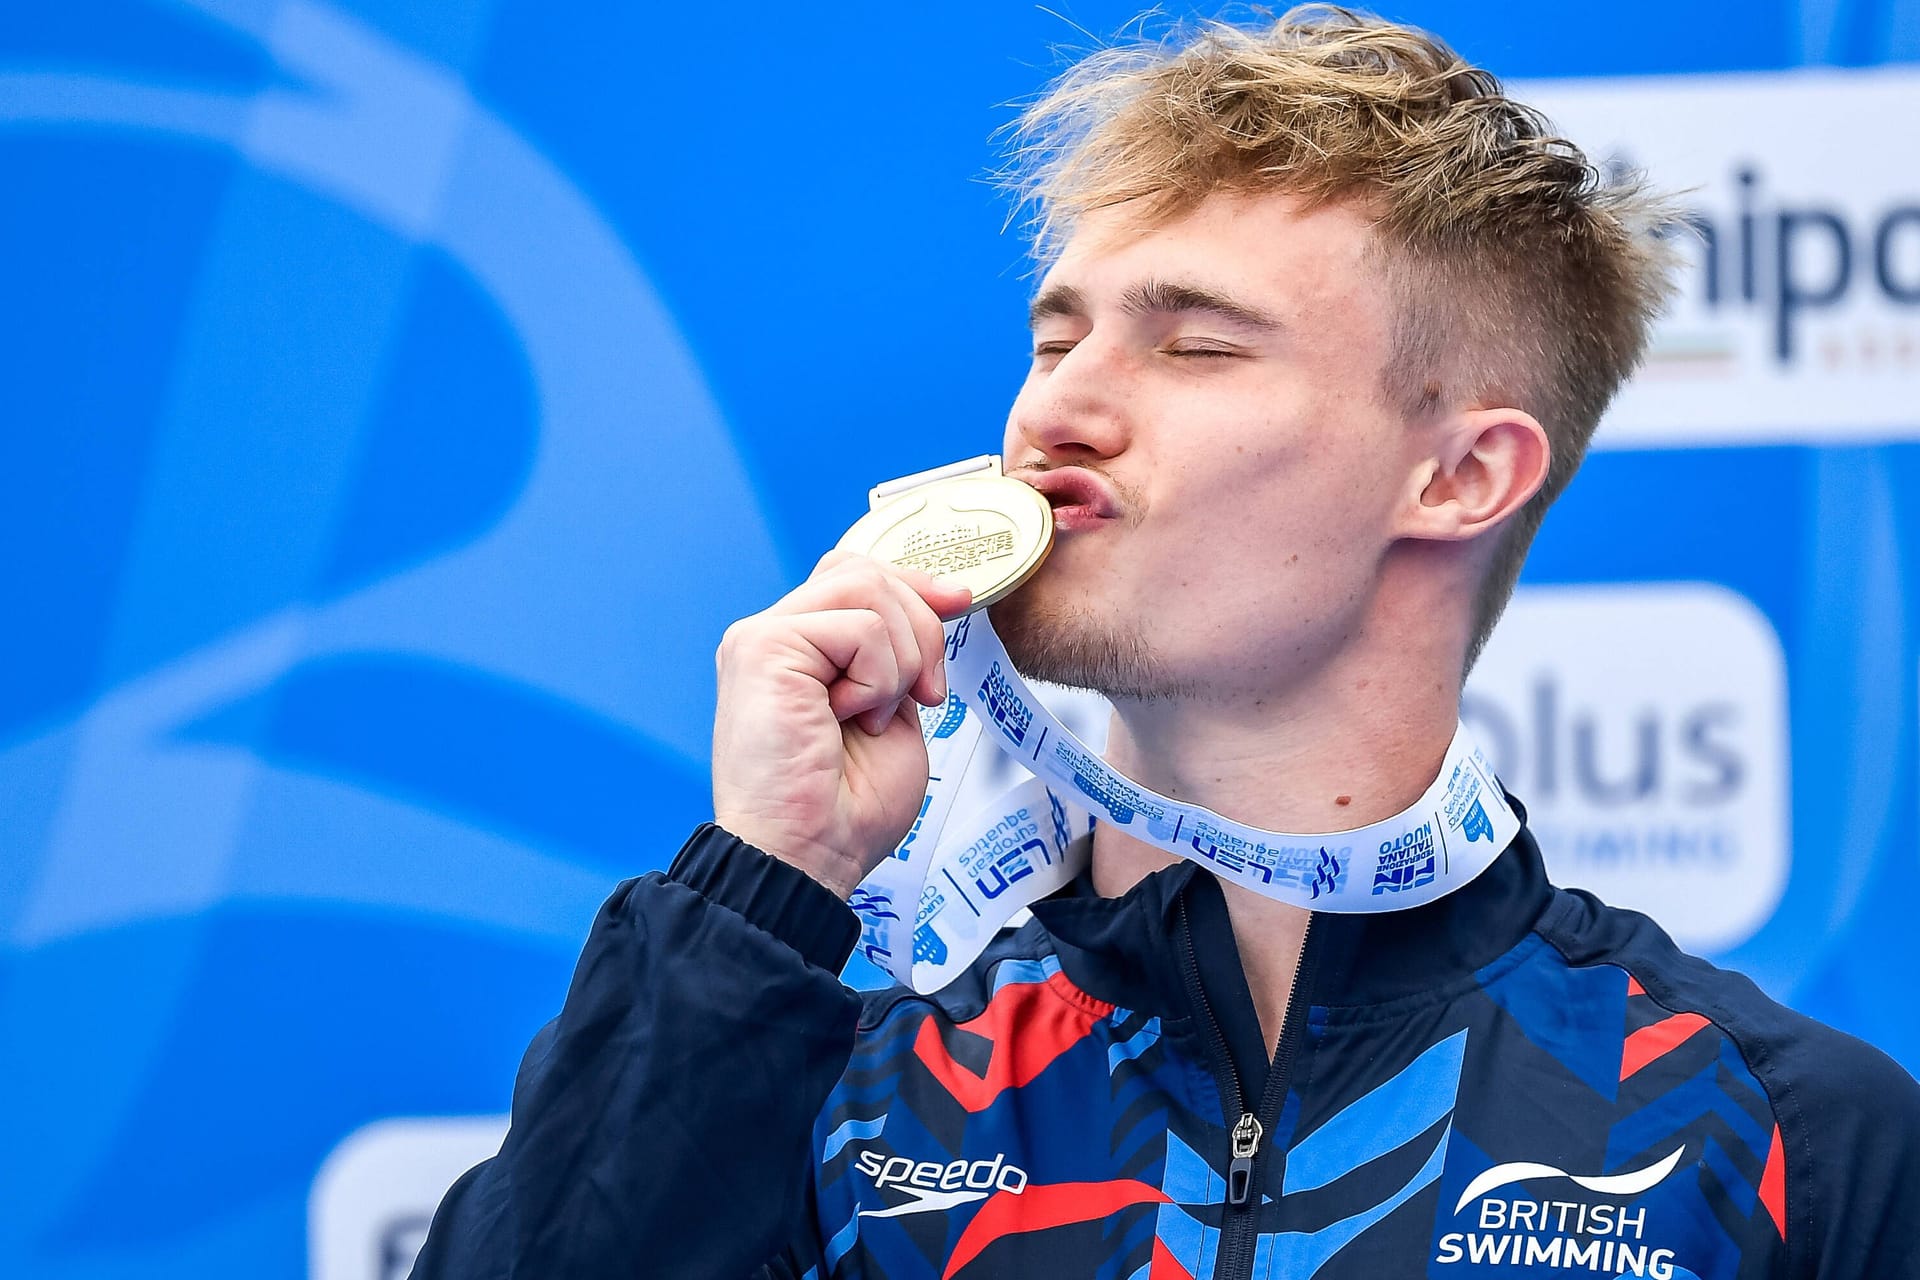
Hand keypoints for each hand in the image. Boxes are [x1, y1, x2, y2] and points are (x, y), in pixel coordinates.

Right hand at [712, 552, 970, 897]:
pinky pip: (859, 627)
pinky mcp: (760, 648)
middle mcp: (773, 637)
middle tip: (926, 695)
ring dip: (901, 658)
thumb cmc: (845, 812)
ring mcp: (760, 638)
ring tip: (877, 714)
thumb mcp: (893, 713)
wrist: (808, 858)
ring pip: (866, 588)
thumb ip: (899, 656)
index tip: (959, 603)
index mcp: (799, 652)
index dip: (914, 583)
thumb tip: (939, 599)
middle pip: (864, 571)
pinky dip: (879, 678)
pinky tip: (851, 718)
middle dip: (921, 624)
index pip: (856, 576)